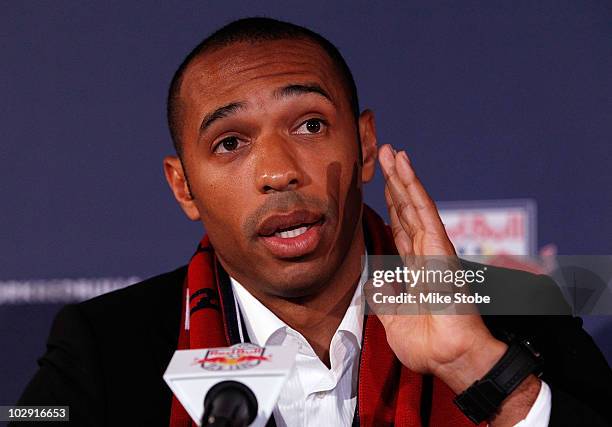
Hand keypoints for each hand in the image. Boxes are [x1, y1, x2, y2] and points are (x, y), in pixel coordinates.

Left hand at [376, 144, 506, 391]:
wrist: (449, 359)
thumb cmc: (427, 345)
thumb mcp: (393, 320)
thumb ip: (384, 298)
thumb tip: (375, 281)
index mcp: (415, 269)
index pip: (401, 228)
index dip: (392, 204)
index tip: (383, 183)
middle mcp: (426, 254)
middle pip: (407, 210)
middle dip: (396, 182)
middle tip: (386, 154)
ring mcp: (434, 250)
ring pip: (416, 205)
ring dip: (404, 177)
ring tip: (394, 152)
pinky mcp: (441, 251)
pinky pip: (426, 215)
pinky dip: (416, 191)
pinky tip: (407, 171)